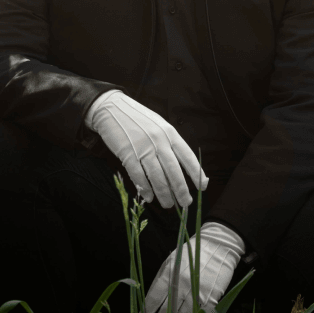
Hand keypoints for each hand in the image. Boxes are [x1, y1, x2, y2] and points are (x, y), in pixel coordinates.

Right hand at [85, 90, 207, 209]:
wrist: (111, 108)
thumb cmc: (136, 118)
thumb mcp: (158, 125)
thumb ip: (169, 143)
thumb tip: (179, 168)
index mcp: (169, 133)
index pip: (187, 156)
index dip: (196, 173)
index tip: (202, 186)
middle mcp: (159, 141)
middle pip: (173, 171)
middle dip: (181, 190)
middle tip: (185, 203)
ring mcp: (142, 148)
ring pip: (157, 177)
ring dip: (164, 193)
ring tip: (168, 204)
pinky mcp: (127, 154)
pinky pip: (138, 175)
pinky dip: (145, 188)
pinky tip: (149, 197)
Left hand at [143, 221, 244, 312]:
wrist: (218, 247)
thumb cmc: (189, 254)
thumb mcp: (170, 262)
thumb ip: (160, 280)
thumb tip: (150, 302)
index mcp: (169, 274)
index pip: (153, 299)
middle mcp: (182, 285)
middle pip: (166, 312)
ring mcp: (197, 292)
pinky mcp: (211, 298)